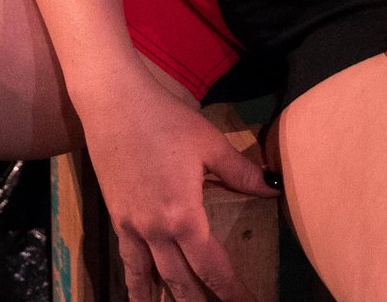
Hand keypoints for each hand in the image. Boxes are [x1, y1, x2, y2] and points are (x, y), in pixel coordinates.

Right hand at [79, 68, 279, 301]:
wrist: (114, 104)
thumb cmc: (165, 120)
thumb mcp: (209, 144)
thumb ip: (241, 172)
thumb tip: (273, 187)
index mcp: (184, 216)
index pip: (213, 267)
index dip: (232, 291)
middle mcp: (157, 230)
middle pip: (182, 280)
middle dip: (203, 301)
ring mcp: (133, 226)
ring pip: (152, 276)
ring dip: (168, 298)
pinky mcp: (116, 217)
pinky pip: (128, 259)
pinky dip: (134, 281)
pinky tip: (137, 294)